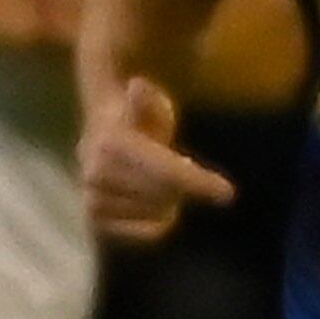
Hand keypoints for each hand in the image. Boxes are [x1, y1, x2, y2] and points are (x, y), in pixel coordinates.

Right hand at [80, 75, 233, 241]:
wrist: (101, 135)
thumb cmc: (138, 118)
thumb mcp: (150, 103)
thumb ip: (147, 100)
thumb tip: (137, 86)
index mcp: (112, 144)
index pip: (164, 171)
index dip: (198, 182)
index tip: (228, 194)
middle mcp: (96, 173)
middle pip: (163, 194)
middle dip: (182, 185)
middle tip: (183, 169)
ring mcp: (91, 197)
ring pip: (154, 213)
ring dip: (168, 201)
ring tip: (162, 183)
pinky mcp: (94, 218)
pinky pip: (140, 232)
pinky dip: (156, 222)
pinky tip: (158, 207)